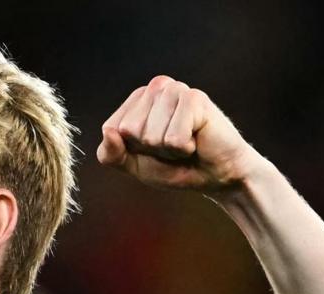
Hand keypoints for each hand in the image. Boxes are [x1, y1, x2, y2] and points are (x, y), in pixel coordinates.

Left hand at [97, 76, 264, 192]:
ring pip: (151, 135)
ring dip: (168, 150)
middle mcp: (155, 87)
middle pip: (129, 131)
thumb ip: (110, 154)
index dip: (130, 149)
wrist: (215, 175)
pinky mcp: (195, 98)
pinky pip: (173, 138)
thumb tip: (108, 132)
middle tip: (172, 146)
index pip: (111, 129)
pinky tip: (196, 140)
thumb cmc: (174, 166)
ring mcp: (175, 90)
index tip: (153, 149)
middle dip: (150, 149)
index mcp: (137, 99)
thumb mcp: (133, 165)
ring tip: (185, 143)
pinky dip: (183, 148)